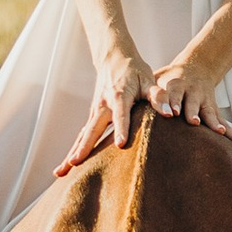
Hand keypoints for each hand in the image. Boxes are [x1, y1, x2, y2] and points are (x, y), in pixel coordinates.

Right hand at [54, 41, 149, 176]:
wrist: (113, 59)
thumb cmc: (135, 71)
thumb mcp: (149, 80)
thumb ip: (158, 97)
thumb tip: (170, 113)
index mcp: (119, 96)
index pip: (121, 115)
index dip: (122, 129)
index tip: (121, 145)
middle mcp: (103, 106)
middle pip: (92, 129)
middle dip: (84, 147)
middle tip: (75, 163)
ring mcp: (95, 112)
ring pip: (83, 135)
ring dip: (72, 153)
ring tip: (61, 172)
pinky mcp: (92, 116)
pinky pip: (82, 135)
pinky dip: (75, 149)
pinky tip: (68, 166)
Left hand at [147, 39, 231, 132]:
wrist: (197, 68)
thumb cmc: (169, 80)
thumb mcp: (157, 79)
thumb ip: (145, 92)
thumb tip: (118, 105)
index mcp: (175, 84)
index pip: (172, 93)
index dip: (173, 101)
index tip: (173, 112)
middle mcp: (192, 93)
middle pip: (193, 103)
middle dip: (194, 112)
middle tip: (193, 122)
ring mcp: (205, 102)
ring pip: (211, 114)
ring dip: (214, 123)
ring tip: (218, 133)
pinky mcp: (214, 112)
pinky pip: (225, 126)